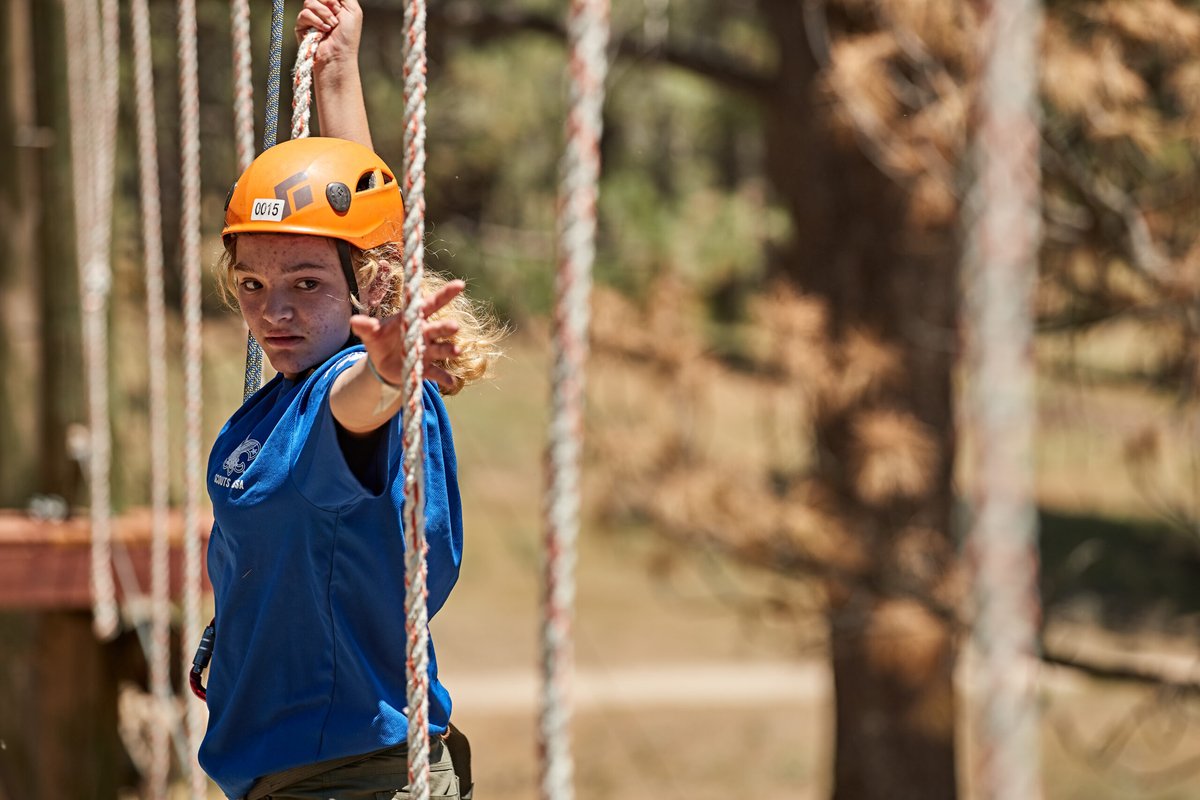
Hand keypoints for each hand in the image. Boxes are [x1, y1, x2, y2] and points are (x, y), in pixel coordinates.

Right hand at [296, 0, 362, 70]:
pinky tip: (323, 31)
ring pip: (309, 1)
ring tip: (331, 26)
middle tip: (337, 15)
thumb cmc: (348, 36)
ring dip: (323, 13)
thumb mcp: (352, 9)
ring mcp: (311, 18)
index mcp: (334, 4)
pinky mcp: (301, 26)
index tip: (338, 7)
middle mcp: (322, 9)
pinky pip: (304, 13)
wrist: (338, 56)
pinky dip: (315, 21)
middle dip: (329, 2)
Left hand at [349, 280, 465, 391]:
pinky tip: (452, 382)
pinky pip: (436, 373)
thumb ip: (365, 326)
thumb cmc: (380, 340)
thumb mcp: (371, 333)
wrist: (381, 364)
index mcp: (413, 319)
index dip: (445, 294)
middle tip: (454, 326)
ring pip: (440, 349)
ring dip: (449, 350)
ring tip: (456, 351)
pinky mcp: (425, 368)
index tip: (459, 285)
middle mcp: (425, 333)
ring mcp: (427, 351)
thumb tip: (354, 321)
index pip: (430, 304)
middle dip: (446, 327)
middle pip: (437, 328)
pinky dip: (444, 377)